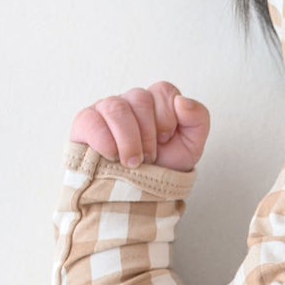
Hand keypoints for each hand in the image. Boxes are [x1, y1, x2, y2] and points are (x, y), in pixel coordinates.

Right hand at [68, 82, 209, 172]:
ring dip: (129, 142)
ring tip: (133, 162)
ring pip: (117, 108)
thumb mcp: (191, 146)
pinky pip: (93, 121)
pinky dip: (107, 144)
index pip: (163, 90)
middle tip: (150, 157)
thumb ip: (198, 119)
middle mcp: (131, 100)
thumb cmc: (163, 166)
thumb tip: (182, 101)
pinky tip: (112, 157)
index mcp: (156, 102)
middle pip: (140, 99)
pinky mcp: (86, 122)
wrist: (139, 194)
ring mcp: (106, 108)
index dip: (168, 118)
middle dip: (149, 136)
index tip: (166, 140)